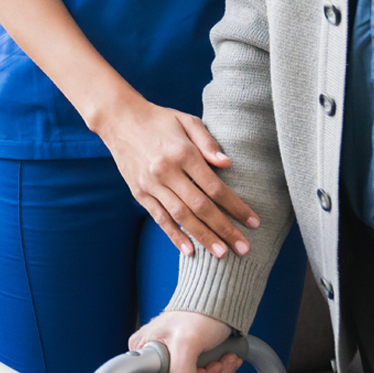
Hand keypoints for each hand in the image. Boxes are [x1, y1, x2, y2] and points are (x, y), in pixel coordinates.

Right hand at [100, 95, 259, 259]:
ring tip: (222, 254)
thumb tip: (227, 164)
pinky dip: (174, 236)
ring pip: (181, 217)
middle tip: (243, 248)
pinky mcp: (140, 193)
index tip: (253, 221)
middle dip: (224, 229)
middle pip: (200, 207)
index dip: (236, 206)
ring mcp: (152, 185)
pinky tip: (189, 251)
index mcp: (183, 153)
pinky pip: (160, 219)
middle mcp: (167, 172)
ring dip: (203, 237)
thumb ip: (208, 142)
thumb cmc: (160, 119)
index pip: (215, 187)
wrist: (120, 120)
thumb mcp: (187, 120)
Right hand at [129, 311, 239, 372]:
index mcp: (146, 349)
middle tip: (214, 365)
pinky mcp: (190, 356)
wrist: (220, 297)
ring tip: (225, 359)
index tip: (196, 372)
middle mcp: (156, 353)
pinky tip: (227, 358)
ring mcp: (174, 356)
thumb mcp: (186, 343)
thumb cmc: (200, 311)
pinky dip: (218, 369)